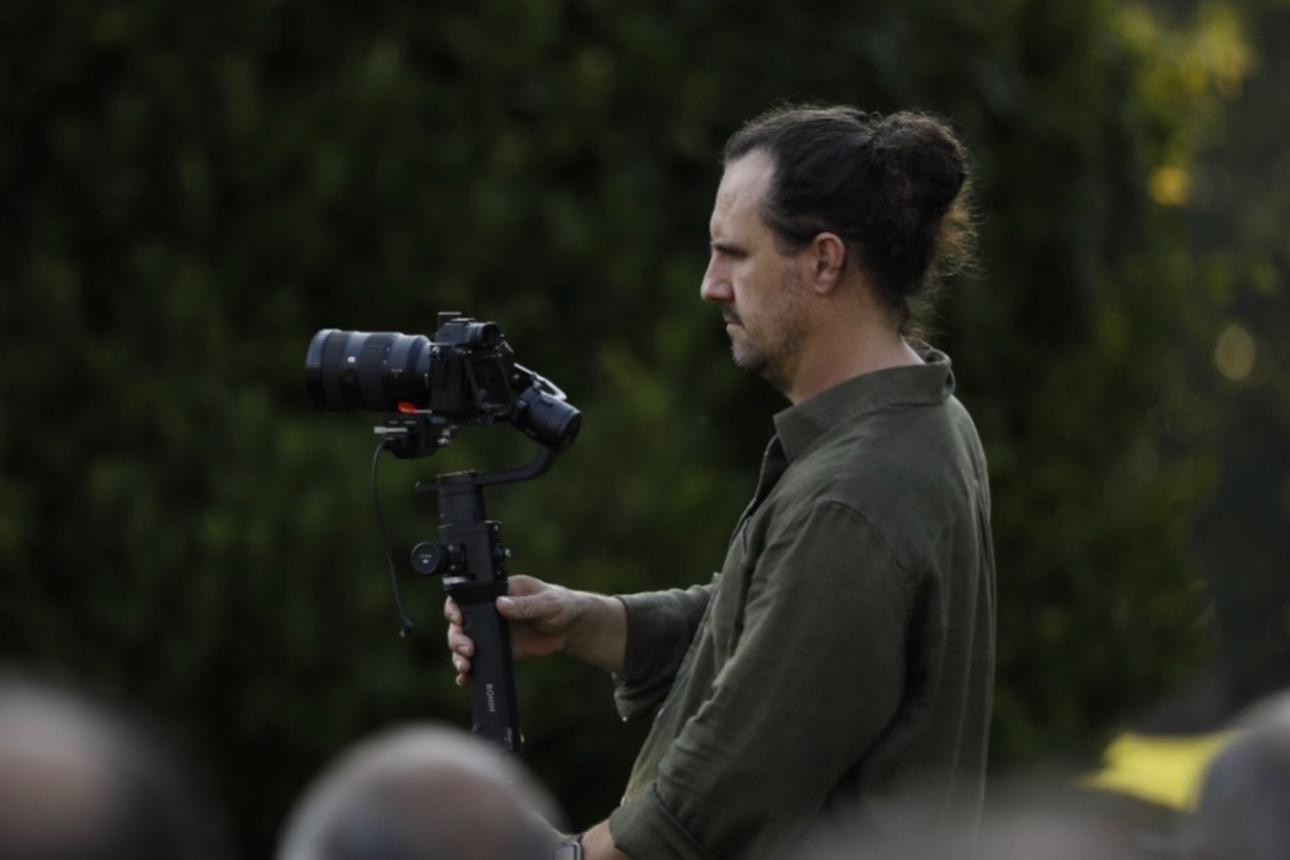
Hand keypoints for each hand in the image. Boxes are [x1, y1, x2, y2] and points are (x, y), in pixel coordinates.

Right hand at [444, 574, 582, 685]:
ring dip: (459, 656)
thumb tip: (501, 603)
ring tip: (465, 668)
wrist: (572, 628)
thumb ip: (525, 604)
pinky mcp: (501, 650)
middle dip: (457, 638)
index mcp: (499, 592)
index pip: (468, 597)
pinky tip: (466, 679)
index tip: (458, 620)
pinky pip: (481, 660)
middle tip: (468, 650)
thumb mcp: (547, 602)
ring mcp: (494, 632)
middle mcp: (491, 611)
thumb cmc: (561, 604)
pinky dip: (471, 671)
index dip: (455, 608)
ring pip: (466, 643)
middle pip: (461, 624)